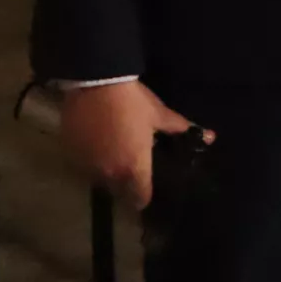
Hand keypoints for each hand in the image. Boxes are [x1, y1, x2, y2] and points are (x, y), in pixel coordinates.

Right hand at [57, 79, 200, 209]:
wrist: (96, 81)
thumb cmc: (132, 102)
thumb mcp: (159, 115)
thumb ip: (182, 130)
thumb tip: (210, 137)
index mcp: (134, 169)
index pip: (140, 201)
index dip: (144, 196)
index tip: (146, 186)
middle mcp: (109, 174)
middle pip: (118, 192)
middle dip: (124, 183)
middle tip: (129, 164)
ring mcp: (87, 165)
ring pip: (98, 178)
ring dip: (105, 171)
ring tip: (110, 151)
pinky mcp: (70, 152)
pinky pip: (82, 163)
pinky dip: (88, 157)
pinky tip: (94, 141)